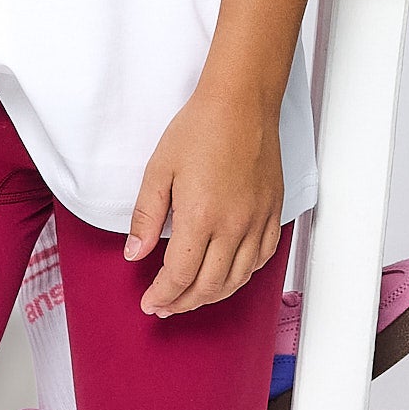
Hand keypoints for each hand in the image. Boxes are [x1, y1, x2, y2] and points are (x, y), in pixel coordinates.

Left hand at [128, 83, 288, 317]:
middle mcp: (233, 225)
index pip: (180, 275)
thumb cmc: (199, 129)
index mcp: (200, 216)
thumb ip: (146, 217)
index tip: (149, 303)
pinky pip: (262, 258)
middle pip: (209, 285)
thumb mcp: (158, 170)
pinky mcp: (273, 211)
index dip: (162, 295)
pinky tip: (228, 274)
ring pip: (238, 278)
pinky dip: (243, 274)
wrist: (241, 103)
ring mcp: (257, 220)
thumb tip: (135, 253)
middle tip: (166, 306)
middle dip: (183, 303)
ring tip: (192, 296)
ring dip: (213, 295)